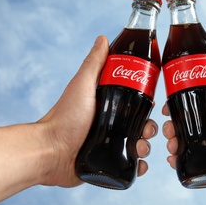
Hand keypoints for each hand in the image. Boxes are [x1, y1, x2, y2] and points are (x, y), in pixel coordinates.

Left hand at [38, 35, 157, 186]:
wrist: (50, 152)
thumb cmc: (64, 117)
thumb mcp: (82, 85)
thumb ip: (94, 63)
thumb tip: (104, 38)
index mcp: (108, 106)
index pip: (135, 103)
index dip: (148, 105)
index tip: (154, 106)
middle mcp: (110, 124)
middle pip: (141, 125)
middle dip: (150, 128)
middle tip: (148, 131)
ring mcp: (109, 145)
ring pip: (139, 145)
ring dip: (146, 147)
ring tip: (140, 149)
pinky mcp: (108, 163)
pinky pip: (130, 165)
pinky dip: (138, 166)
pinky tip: (139, 165)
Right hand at [162, 23, 205, 185]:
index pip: (187, 98)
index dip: (173, 101)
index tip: (164, 105)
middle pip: (181, 119)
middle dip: (169, 123)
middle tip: (166, 128)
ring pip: (181, 139)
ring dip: (170, 140)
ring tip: (171, 144)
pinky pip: (187, 158)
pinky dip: (176, 158)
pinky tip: (172, 157)